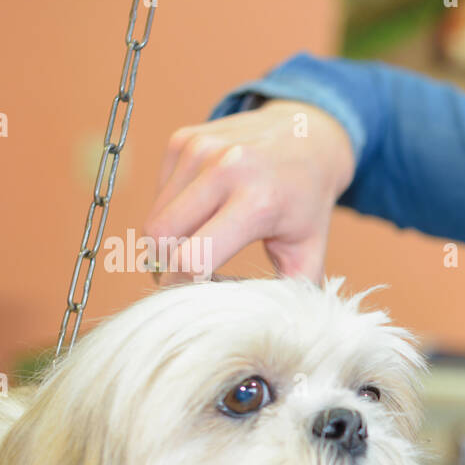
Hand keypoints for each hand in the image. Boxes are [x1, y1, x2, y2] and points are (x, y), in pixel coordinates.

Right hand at [144, 99, 354, 283]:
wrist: (307, 136)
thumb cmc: (307, 202)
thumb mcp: (310, 251)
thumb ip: (289, 293)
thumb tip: (263, 329)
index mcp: (258, 201)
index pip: (194, 257)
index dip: (183, 285)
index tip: (192, 296)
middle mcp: (225, 168)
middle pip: (161, 238)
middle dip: (167, 266)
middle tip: (188, 277)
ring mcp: (200, 148)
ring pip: (154, 217)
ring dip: (168, 241)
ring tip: (200, 245)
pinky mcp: (183, 139)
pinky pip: (158, 194)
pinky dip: (171, 211)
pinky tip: (203, 210)